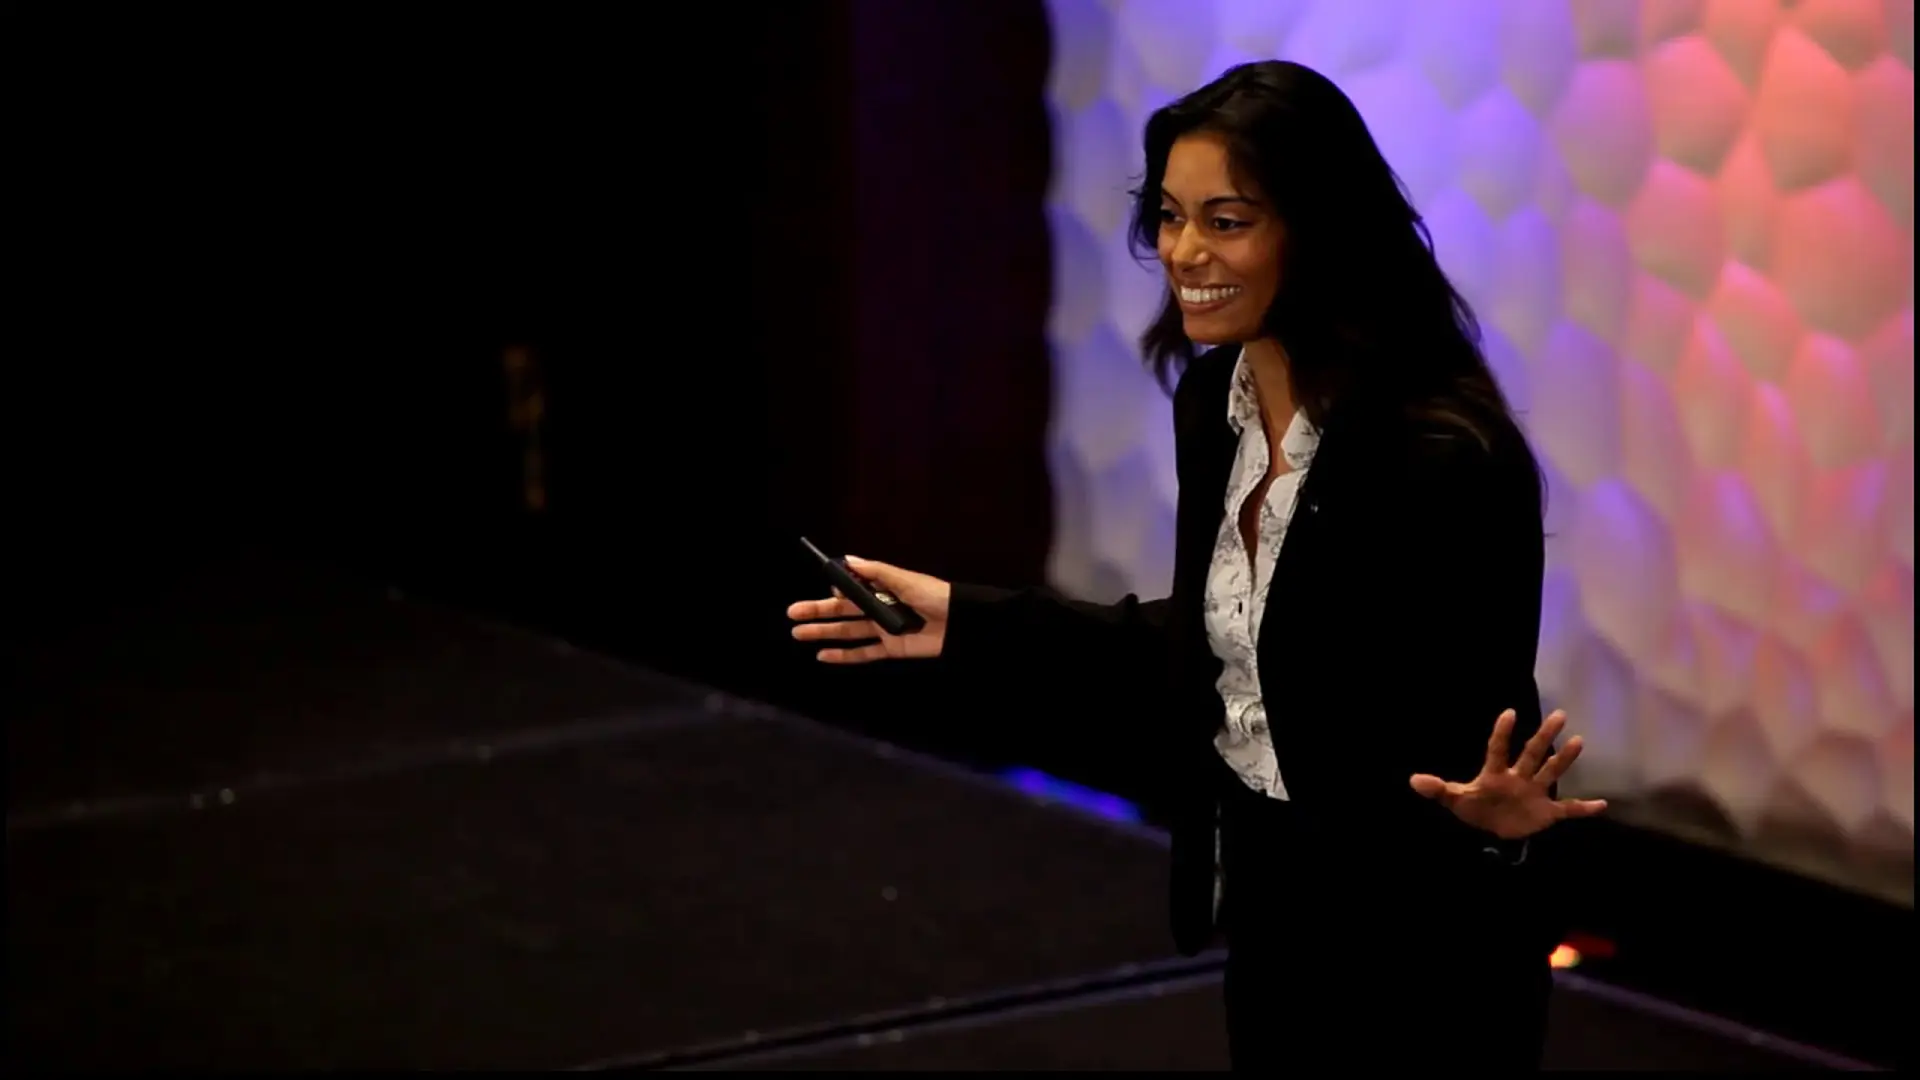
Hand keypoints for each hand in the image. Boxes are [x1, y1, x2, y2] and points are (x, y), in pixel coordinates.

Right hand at [787, 556, 952, 662]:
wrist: (958, 622)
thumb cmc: (932, 595)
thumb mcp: (903, 579)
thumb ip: (874, 572)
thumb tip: (846, 559)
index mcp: (880, 588)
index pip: (850, 589)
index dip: (834, 589)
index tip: (823, 588)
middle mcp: (877, 607)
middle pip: (842, 610)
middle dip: (817, 611)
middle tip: (792, 614)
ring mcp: (881, 629)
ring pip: (846, 631)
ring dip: (823, 632)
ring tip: (798, 633)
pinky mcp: (889, 648)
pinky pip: (862, 653)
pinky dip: (843, 655)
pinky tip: (823, 655)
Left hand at [1409, 709, 1608, 840]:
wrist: (1491, 834)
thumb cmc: (1475, 809)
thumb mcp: (1455, 801)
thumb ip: (1439, 790)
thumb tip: (1413, 781)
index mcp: (1495, 774)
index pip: (1497, 749)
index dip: (1501, 733)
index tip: (1508, 713)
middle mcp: (1519, 777)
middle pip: (1532, 753)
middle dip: (1544, 735)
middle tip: (1559, 714)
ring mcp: (1534, 793)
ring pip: (1551, 772)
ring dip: (1564, 759)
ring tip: (1578, 742)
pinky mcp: (1546, 812)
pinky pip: (1568, 809)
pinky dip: (1584, 808)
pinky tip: (1602, 805)